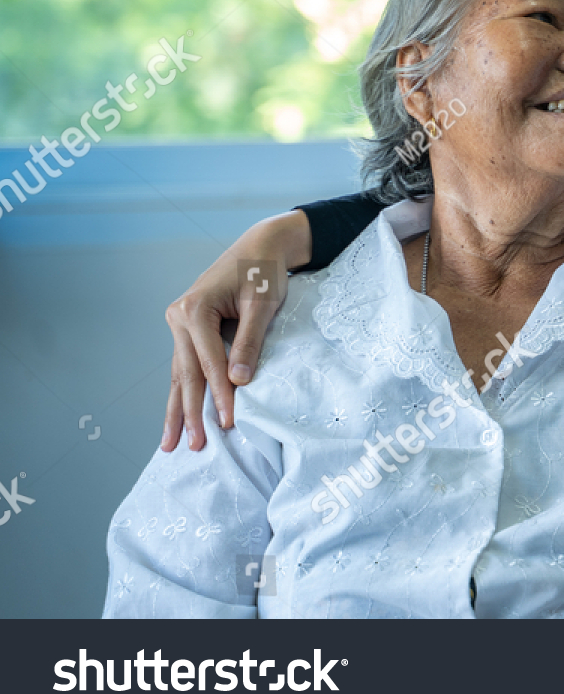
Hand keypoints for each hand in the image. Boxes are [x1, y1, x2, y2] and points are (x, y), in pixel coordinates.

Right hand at [162, 210, 309, 450]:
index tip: (229, 423)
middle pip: (185, 373)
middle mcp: (179, 317)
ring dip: (177, 409)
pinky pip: (185, 365)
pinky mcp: (188, 329)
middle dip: (189, 412)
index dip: (220, 395)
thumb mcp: (262, 304)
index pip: (208, 362)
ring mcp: (180, 324)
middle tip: (191, 446)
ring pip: (179, 374)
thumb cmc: (264, 271)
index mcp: (194, 309)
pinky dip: (183, 391)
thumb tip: (238, 382)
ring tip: (171, 443)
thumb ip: (249, 342)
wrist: (260, 246)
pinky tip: (178, 415)